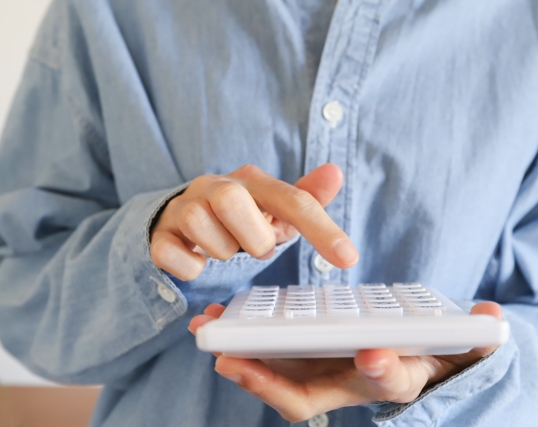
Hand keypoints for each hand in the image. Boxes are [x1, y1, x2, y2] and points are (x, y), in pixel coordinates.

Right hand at [150, 164, 358, 280]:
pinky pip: (171, 253)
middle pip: (232, 200)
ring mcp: (184, 208)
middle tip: (255, 247)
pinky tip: (197, 261)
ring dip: (221, 250)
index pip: (292, 199)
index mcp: (252, 181)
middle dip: (252, 236)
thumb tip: (336, 172)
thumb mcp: (276, 209)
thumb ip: (307, 197)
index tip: (348, 258)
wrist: (184, 219)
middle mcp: (215, 186)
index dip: (321, 228)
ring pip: (200, 225)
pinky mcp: (160, 235)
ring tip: (226, 248)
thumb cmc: (242, 218)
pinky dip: (190, 267)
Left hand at [189, 302, 502, 422]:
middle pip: (307, 392)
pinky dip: (245, 341)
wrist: (418, 357)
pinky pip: (272, 354)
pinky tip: (221, 318)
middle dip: (268, 379)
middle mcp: (353, 383)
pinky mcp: (309, 354)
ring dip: (243, 357)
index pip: (389, 384)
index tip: (373, 356)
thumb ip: (478, 334)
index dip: (382, 373)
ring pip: (279, 374)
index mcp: (396, 379)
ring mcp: (327, 371)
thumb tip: (493, 318)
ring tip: (208, 329)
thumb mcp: (464, 345)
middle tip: (231, 356)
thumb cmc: (439, 353)